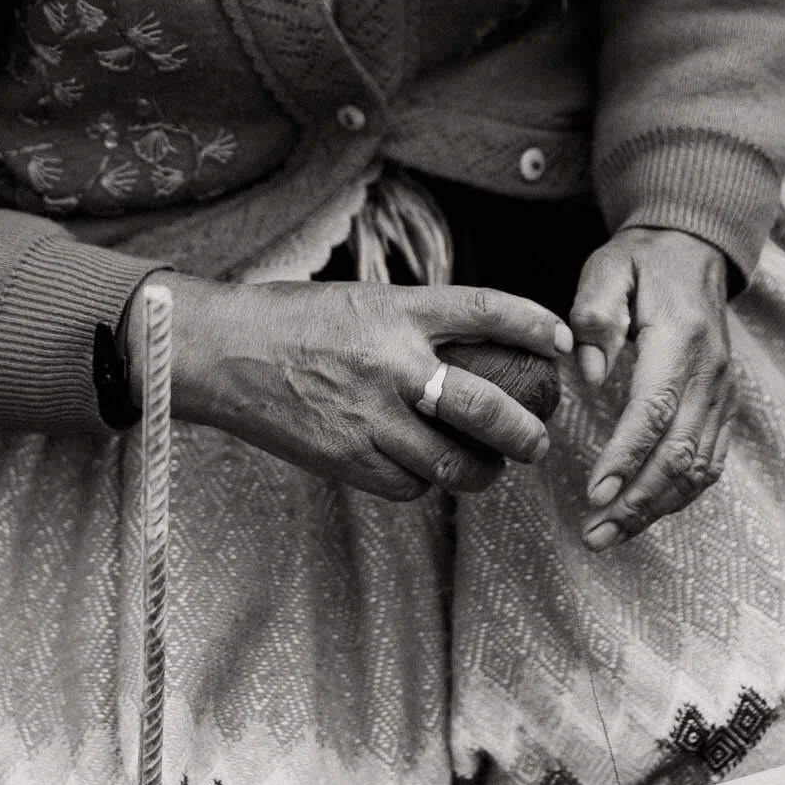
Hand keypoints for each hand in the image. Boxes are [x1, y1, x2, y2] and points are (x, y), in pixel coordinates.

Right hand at [161, 273, 571, 500]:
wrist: (221, 352)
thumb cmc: (292, 320)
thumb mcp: (363, 300)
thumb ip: (417, 323)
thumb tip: (480, 351)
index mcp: (398, 310)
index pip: (487, 310)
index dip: (536, 326)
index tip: (562, 343)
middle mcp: (391, 362)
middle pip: (488, 408)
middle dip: (526, 434)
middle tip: (537, 441)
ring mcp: (369, 415)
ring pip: (454, 463)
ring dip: (482, 472)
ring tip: (489, 468)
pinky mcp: (346, 458)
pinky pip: (408, 484)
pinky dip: (424, 482)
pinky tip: (423, 470)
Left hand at [567, 226, 733, 548]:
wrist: (695, 253)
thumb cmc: (641, 263)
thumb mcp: (608, 269)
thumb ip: (594, 315)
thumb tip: (588, 374)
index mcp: (681, 339)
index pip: (654, 411)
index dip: (626, 458)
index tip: (595, 494)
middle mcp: (711, 373)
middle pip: (679, 453)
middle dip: (638, 501)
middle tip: (595, 534)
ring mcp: (723, 393)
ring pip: (698, 468)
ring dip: (656, 508)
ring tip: (610, 534)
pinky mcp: (724, 406)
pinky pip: (710, 461)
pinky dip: (680, 494)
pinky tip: (645, 511)